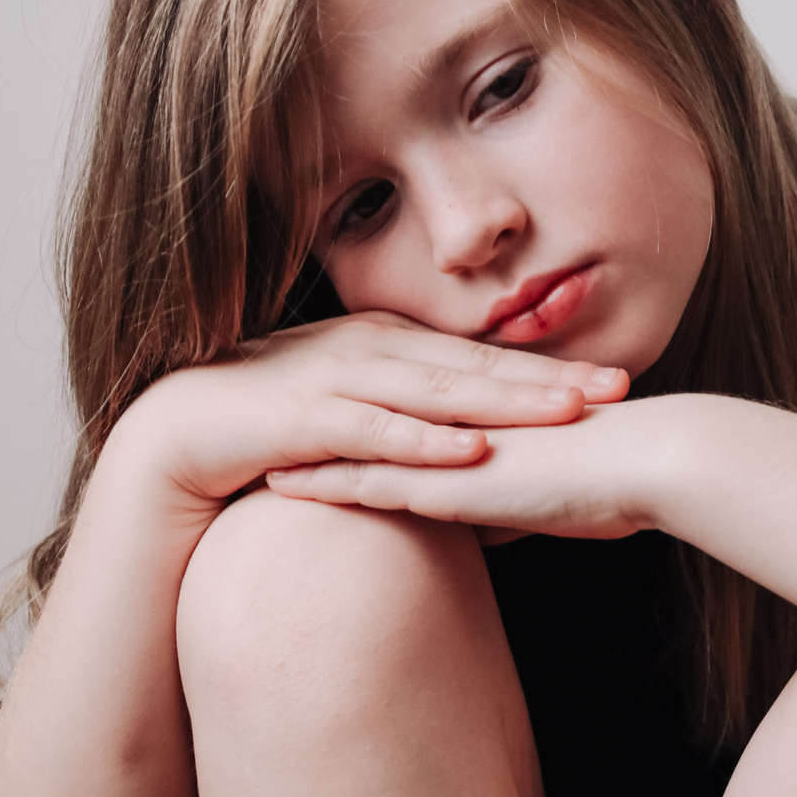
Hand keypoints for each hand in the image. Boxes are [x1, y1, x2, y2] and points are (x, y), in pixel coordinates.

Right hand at [110, 311, 630, 506]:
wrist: (179, 435)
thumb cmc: (280, 428)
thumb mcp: (361, 413)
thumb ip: (418, 419)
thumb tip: (485, 447)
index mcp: (391, 342)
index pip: (485, 358)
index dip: (551, 367)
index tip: (616, 380)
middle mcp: (372, 348)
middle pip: (476, 366)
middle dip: (550, 377)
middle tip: (618, 388)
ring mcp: (337, 378)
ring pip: (437, 392)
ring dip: (505, 402)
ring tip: (567, 413)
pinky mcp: (304, 418)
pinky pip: (375, 431)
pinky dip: (424, 442)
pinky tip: (470, 453)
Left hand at [265, 396, 690, 541]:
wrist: (651, 461)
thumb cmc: (623, 477)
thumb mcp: (558, 490)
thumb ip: (516, 496)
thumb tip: (494, 522)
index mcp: (481, 413)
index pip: (403, 404)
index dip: (356, 403)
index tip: (314, 406)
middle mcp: (455, 417)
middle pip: (365, 407)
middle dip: (310, 407)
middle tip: (259, 412)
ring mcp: (449, 441)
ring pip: (354, 436)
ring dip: (298, 441)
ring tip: (246, 445)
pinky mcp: (452, 476)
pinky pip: (371, 477)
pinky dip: (322, 481)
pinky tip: (278, 484)